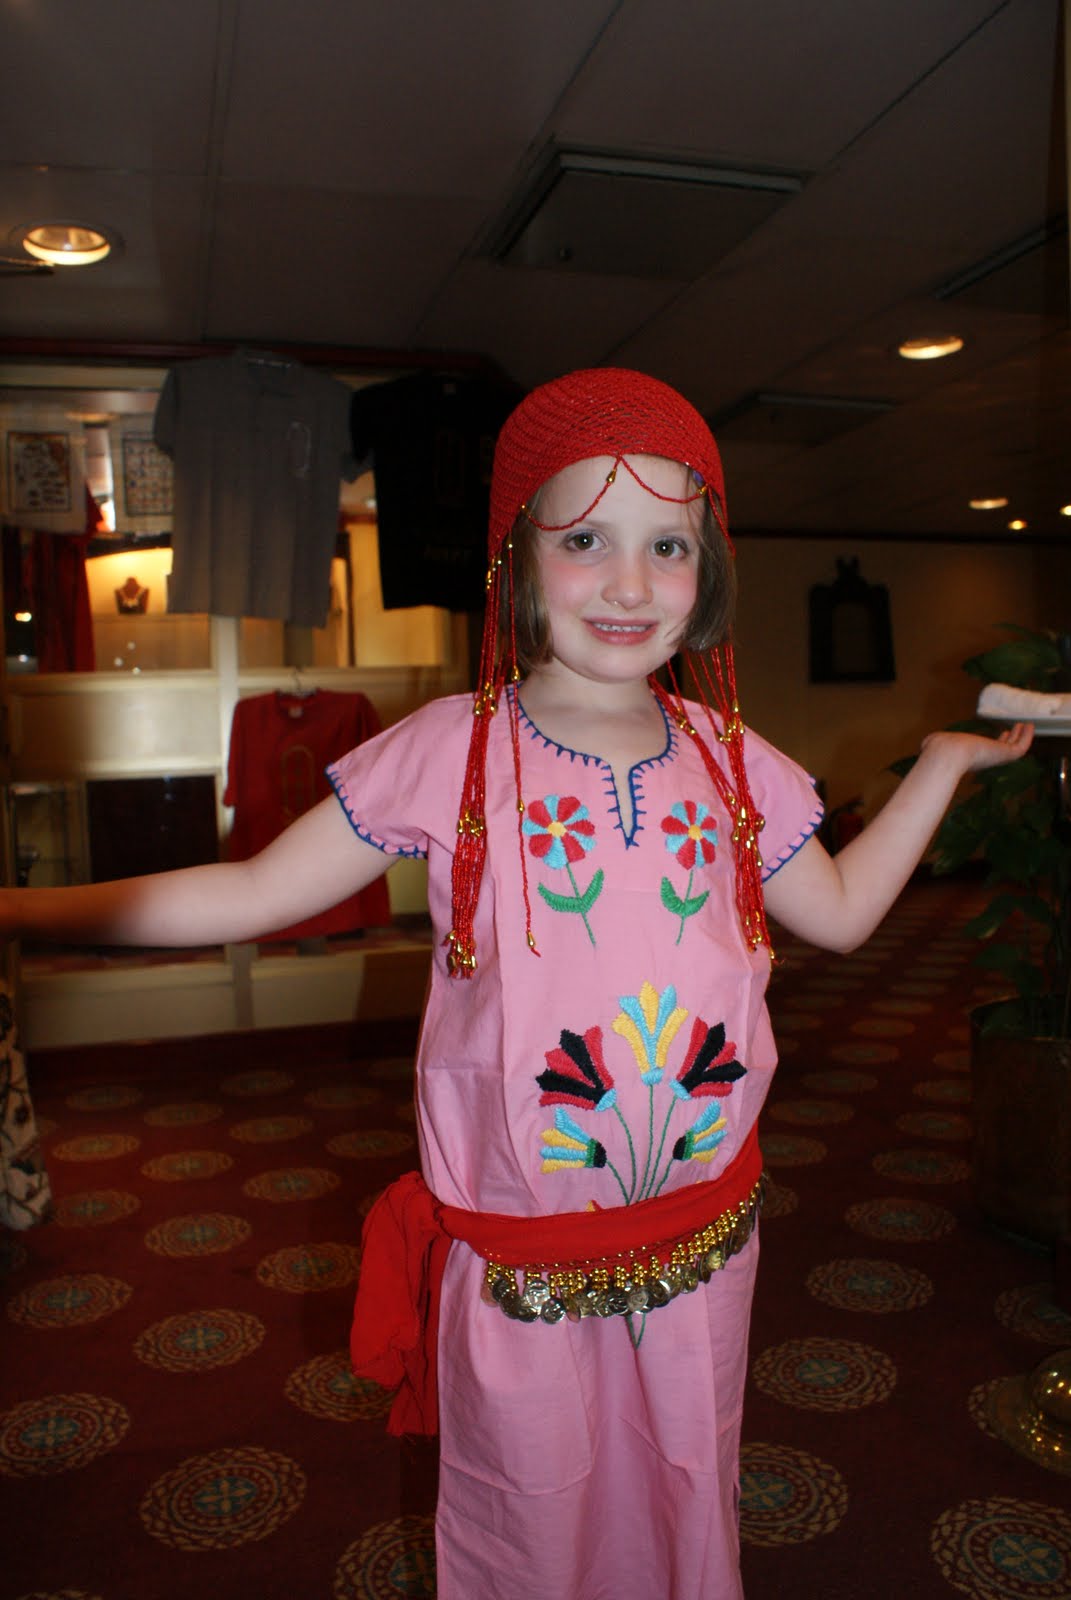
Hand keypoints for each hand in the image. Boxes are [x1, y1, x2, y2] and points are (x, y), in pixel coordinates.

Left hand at [919, 720, 1033, 775]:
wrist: (949, 753)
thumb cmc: (940, 748)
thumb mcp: (935, 742)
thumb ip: (932, 743)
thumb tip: (925, 743)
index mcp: (972, 756)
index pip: (988, 750)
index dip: (997, 742)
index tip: (1003, 733)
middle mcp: (985, 757)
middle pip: (1002, 750)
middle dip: (1010, 739)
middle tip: (1016, 729)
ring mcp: (996, 756)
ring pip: (1014, 749)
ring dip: (1022, 736)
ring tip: (1027, 725)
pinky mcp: (1005, 754)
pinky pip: (1022, 747)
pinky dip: (1027, 737)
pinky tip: (1030, 725)